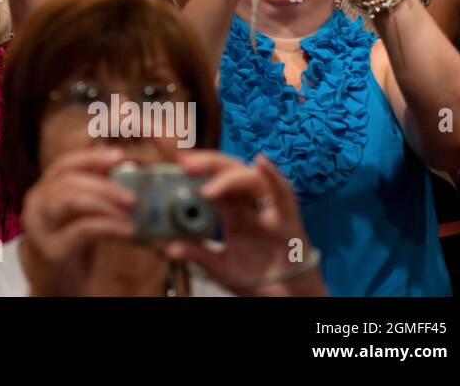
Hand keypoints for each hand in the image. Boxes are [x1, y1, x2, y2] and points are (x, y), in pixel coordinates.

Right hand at [19, 148, 135, 296]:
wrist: (57, 287)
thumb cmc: (73, 248)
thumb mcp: (82, 215)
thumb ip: (96, 195)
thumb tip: (129, 174)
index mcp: (43, 191)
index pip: (63, 165)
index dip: (91, 157)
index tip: (118, 156)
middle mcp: (35, 205)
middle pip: (68, 181)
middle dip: (104, 183)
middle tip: (133, 194)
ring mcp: (40, 228)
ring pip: (70, 200)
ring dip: (105, 201)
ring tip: (131, 209)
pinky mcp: (52, 251)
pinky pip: (82, 229)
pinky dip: (109, 226)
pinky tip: (127, 230)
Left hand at [165, 152, 324, 296]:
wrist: (287, 298)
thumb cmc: (259, 278)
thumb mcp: (221, 266)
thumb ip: (198, 254)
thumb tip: (169, 248)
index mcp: (233, 211)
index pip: (214, 179)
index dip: (198, 168)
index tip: (178, 161)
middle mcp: (251, 205)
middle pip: (230, 171)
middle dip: (208, 163)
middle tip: (186, 165)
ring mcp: (271, 210)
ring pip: (252, 179)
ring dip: (230, 176)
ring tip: (207, 185)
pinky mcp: (290, 222)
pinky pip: (284, 194)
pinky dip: (274, 176)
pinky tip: (262, 163)